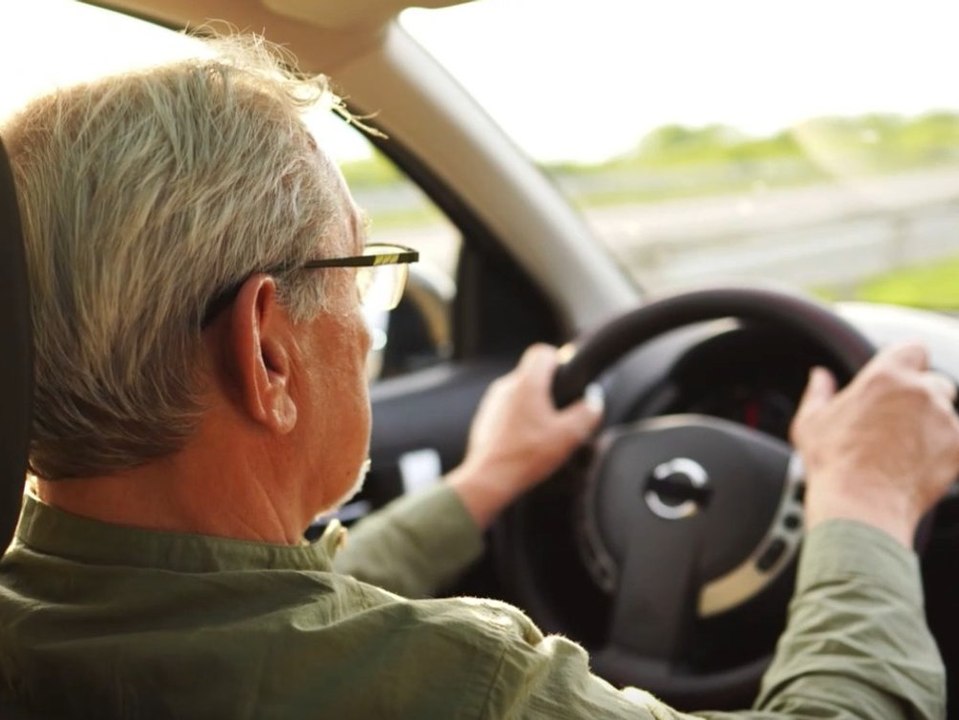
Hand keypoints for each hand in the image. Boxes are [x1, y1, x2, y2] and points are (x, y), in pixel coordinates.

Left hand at [447, 344, 603, 527]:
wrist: (489, 479)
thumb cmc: (526, 456)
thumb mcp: (569, 436)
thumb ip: (587, 413)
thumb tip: (593, 401)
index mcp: (526, 383)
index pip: (542, 352)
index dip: (559, 361)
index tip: (567, 380)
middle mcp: (505, 387)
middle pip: (532, 374)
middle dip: (549, 390)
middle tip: (561, 414)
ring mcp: (492, 403)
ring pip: (519, 393)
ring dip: (533, 406)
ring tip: (544, 432)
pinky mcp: (485, 420)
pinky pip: (507, 410)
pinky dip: (518, 420)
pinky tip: (527, 442)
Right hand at [791, 341, 958, 545]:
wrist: (861, 506)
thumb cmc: (832, 462)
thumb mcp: (812, 422)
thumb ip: (819, 393)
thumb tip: (820, 376)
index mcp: (885, 376)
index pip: (915, 348)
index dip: (908, 362)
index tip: (898, 379)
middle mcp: (921, 392)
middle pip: (936, 382)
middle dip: (922, 398)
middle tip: (897, 423)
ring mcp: (945, 420)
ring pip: (948, 413)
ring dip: (933, 425)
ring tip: (905, 450)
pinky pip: (957, 440)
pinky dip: (945, 450)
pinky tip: (918, 465)